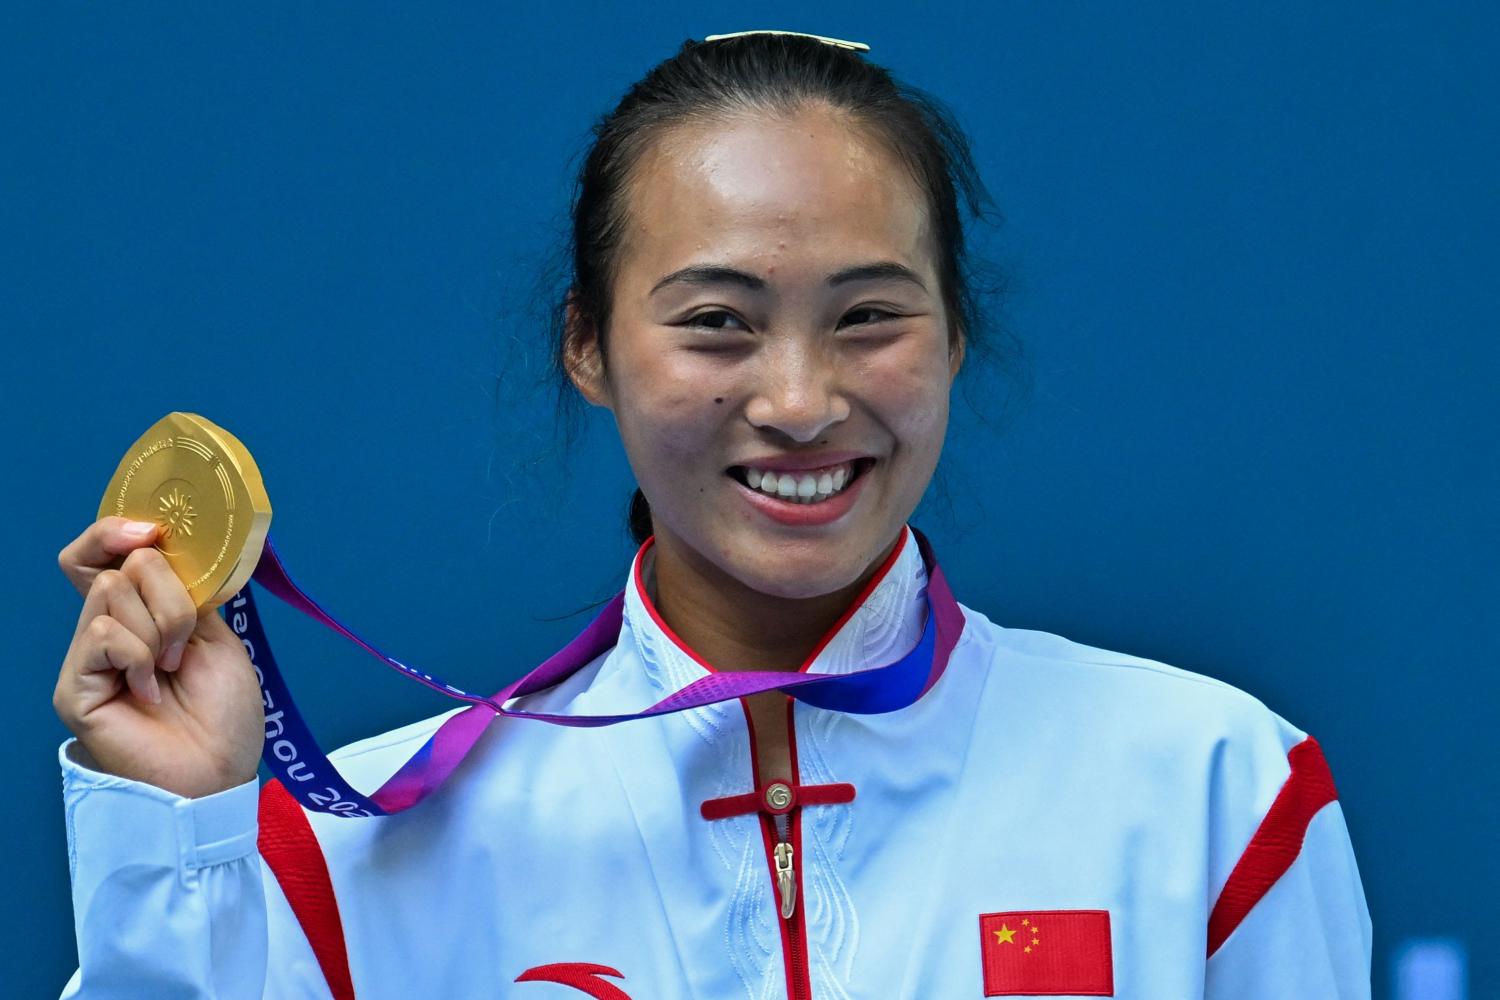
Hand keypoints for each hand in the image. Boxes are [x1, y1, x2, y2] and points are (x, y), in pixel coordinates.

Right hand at [53, 517, 264, 797]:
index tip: (151, 532)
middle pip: (122, 566)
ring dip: (160, 628)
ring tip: (170, 672)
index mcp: (143, 613)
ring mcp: (88, 659)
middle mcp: (108, 631)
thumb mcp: (216, 636)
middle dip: (172, 599)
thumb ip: (183, 591)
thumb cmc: (224, 714)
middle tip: (185, 647)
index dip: (114, 531)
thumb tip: (157, 544)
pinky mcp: (73, 687)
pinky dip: (138, 656)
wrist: (221, 772)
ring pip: (112, 592)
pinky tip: (150, 691)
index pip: (102, 553)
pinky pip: (102, 632)